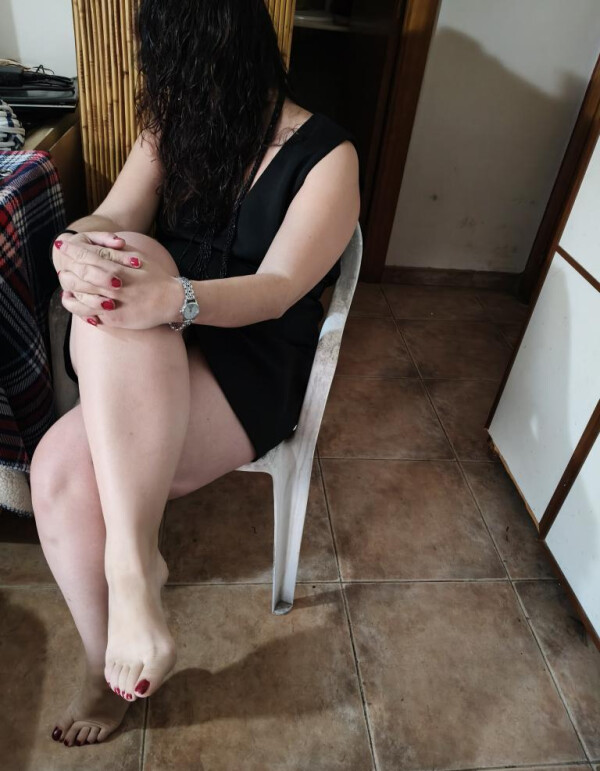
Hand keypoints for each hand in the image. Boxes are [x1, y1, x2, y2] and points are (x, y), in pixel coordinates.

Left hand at [56, 235, 180, 329]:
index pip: (85, 256)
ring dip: (70, 292)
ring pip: (80, 297)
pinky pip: (90, 314)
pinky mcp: (115, 319)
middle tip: (63, 271)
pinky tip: (77, 305)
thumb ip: (116, 252)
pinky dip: (79, 309)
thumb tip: (97, 246)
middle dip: (67, 273)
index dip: (71, 251)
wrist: (172, 300)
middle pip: (78, 277)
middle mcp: (112, 285)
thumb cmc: (155, 276)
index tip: (62, 246)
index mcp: (117, 267)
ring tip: (66, 289)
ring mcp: (112, 303)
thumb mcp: (137, 257)